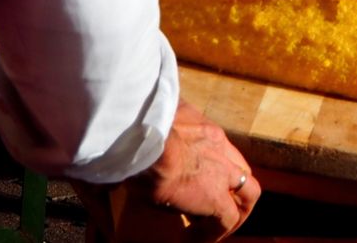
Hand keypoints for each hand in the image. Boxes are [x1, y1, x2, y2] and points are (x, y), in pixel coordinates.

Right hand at [73, 101, 260, 242]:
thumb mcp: (138, 125)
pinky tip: (194, 241)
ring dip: (234, 211)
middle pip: (239, 166)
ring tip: (212, 228)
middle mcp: (215, 144)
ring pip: (247, 192)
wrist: (140, 134)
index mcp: (197, 125)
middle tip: (214, 203)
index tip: (197, 174)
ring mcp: (220, 170)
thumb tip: (108, 163)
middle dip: (232, 186)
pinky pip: (227, 220)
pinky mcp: (215, 197)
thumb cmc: (130, 125)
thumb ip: (133, 138)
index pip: (215, 145)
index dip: (212, 163)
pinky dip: (213, 233)